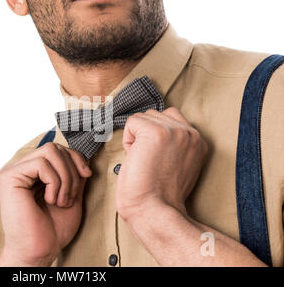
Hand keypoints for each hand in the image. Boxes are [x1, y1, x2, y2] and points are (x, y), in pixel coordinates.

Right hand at [0, 143, 91, 266]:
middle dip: (71, 170)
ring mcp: (13, 171)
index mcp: (33, 171)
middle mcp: (20, 168)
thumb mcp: (71, 195)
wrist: (39, 251)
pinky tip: (50, 200)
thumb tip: (83, 156)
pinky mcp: (9, 178)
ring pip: (50, 152)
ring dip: (64, 178)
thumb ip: (74, 174)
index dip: (76, 159)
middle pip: (54, 147)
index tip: (86, 176)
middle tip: (69, 197)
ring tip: (61, 201)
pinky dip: (54, 183)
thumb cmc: (52, 229)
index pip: (57, 149)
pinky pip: (41, 164)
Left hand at [116, 107, 208, 222]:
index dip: (156, 137)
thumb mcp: (177, 165)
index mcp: (198, 142)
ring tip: (143, 161)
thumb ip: (174, 145)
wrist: (153, 210)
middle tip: (148, 162)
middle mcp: (190, 133)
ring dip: (136, 137)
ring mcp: (175, 131)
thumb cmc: (158, 194)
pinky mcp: (156, 133)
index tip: (156, 161)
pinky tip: (135, 158)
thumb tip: (151, 130)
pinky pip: (131, 122)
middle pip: (155, 115)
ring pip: (143, 117)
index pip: (171, 119)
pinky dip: (127, 140)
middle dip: (145, 135)